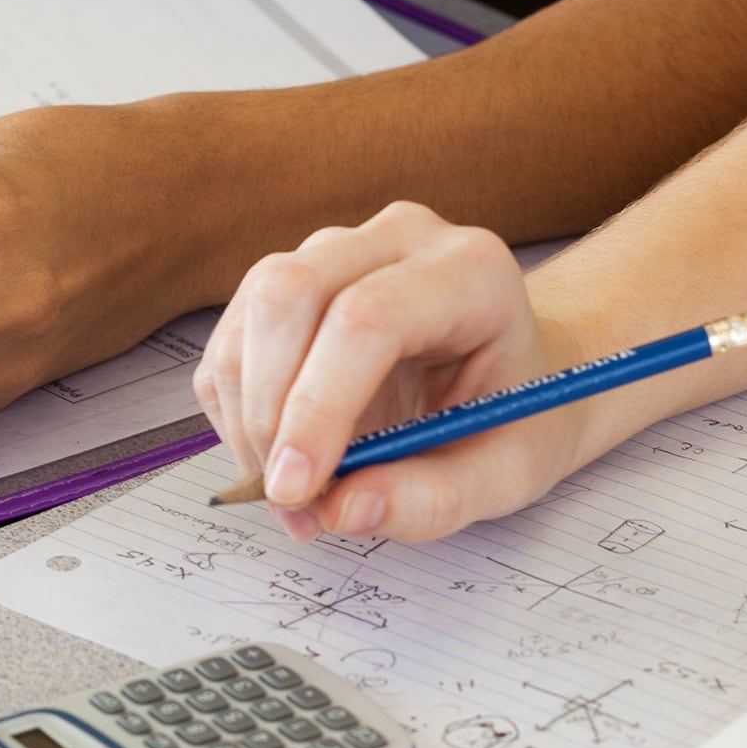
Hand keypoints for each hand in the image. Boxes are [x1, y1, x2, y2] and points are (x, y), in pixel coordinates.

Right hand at [194, 202, 589, 543]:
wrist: (511, 376)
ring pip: (249, 317)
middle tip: (290, 498)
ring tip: (292, 493)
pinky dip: (237, 415)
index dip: (319, 405)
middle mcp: (396, 240)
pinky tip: (281, 458)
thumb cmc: (515, 417)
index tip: (299, 489)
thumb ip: (434, 499)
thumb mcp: (505, 476)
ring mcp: (335, 251)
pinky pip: (231, 344)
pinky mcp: (289, 283)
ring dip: (248, 419)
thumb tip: (342, 507)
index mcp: (470, 271)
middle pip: (289, 294)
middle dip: (269, 410)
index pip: (368, 317)